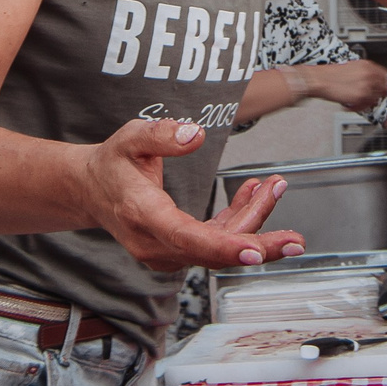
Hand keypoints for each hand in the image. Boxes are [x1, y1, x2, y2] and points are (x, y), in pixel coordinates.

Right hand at [80, 117, 306, 270]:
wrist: (90, 190)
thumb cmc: (113, 162)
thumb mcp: (131, 137)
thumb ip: (162, 134)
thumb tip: (196, 134)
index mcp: (142, 214)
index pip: (186, 237)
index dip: (224, 246)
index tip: (256, 250)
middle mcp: (154, 242)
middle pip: (212, 252)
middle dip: (259, 244)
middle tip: (295, 241)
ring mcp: (166, 251)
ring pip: (219, 245)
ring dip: (253, 219)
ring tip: (275, 186)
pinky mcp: (177, 248)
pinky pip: (215, 239)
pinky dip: (240, 219)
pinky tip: (253, 193)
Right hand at [291, 59, 386, 113]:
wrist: (319, 79)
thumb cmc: (330, 74)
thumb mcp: (350, 68)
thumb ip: (363, 73)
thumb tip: (369, 80)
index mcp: (366, 65)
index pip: (384, 75)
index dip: (383, 83)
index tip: (382, 87)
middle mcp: (368, 74)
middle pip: (383, 87)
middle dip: (378, 93)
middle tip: (371, 98)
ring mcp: (366, 85)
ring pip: (375, 97)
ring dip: (367, 101)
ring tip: (356, 102)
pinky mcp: (360, 96)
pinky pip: (366, 105)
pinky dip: (359, 107)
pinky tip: (350, 105)